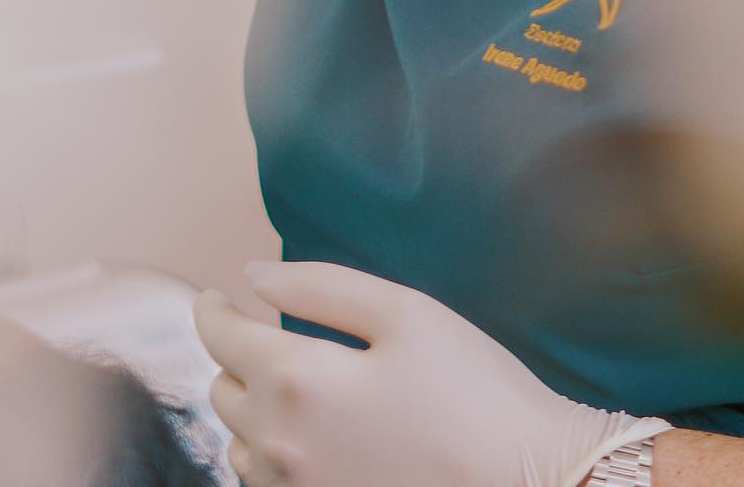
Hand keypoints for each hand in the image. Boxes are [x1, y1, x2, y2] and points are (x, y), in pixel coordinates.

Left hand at [193, 260, 667, 486]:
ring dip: (249, 409)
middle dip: (233, 355)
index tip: (214, 296)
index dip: (212, 311)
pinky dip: (271, 454)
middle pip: (222, 391)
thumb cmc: (473, 390)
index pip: (221, 339)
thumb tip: (251, 277)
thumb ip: (318, 287)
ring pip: (239, 445)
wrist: (530, 483)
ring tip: (286, 385)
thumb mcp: (403, 312)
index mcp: (296, 383)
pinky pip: (265, 484)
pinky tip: (310, 437)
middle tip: (259, 332)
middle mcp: (280, 448)